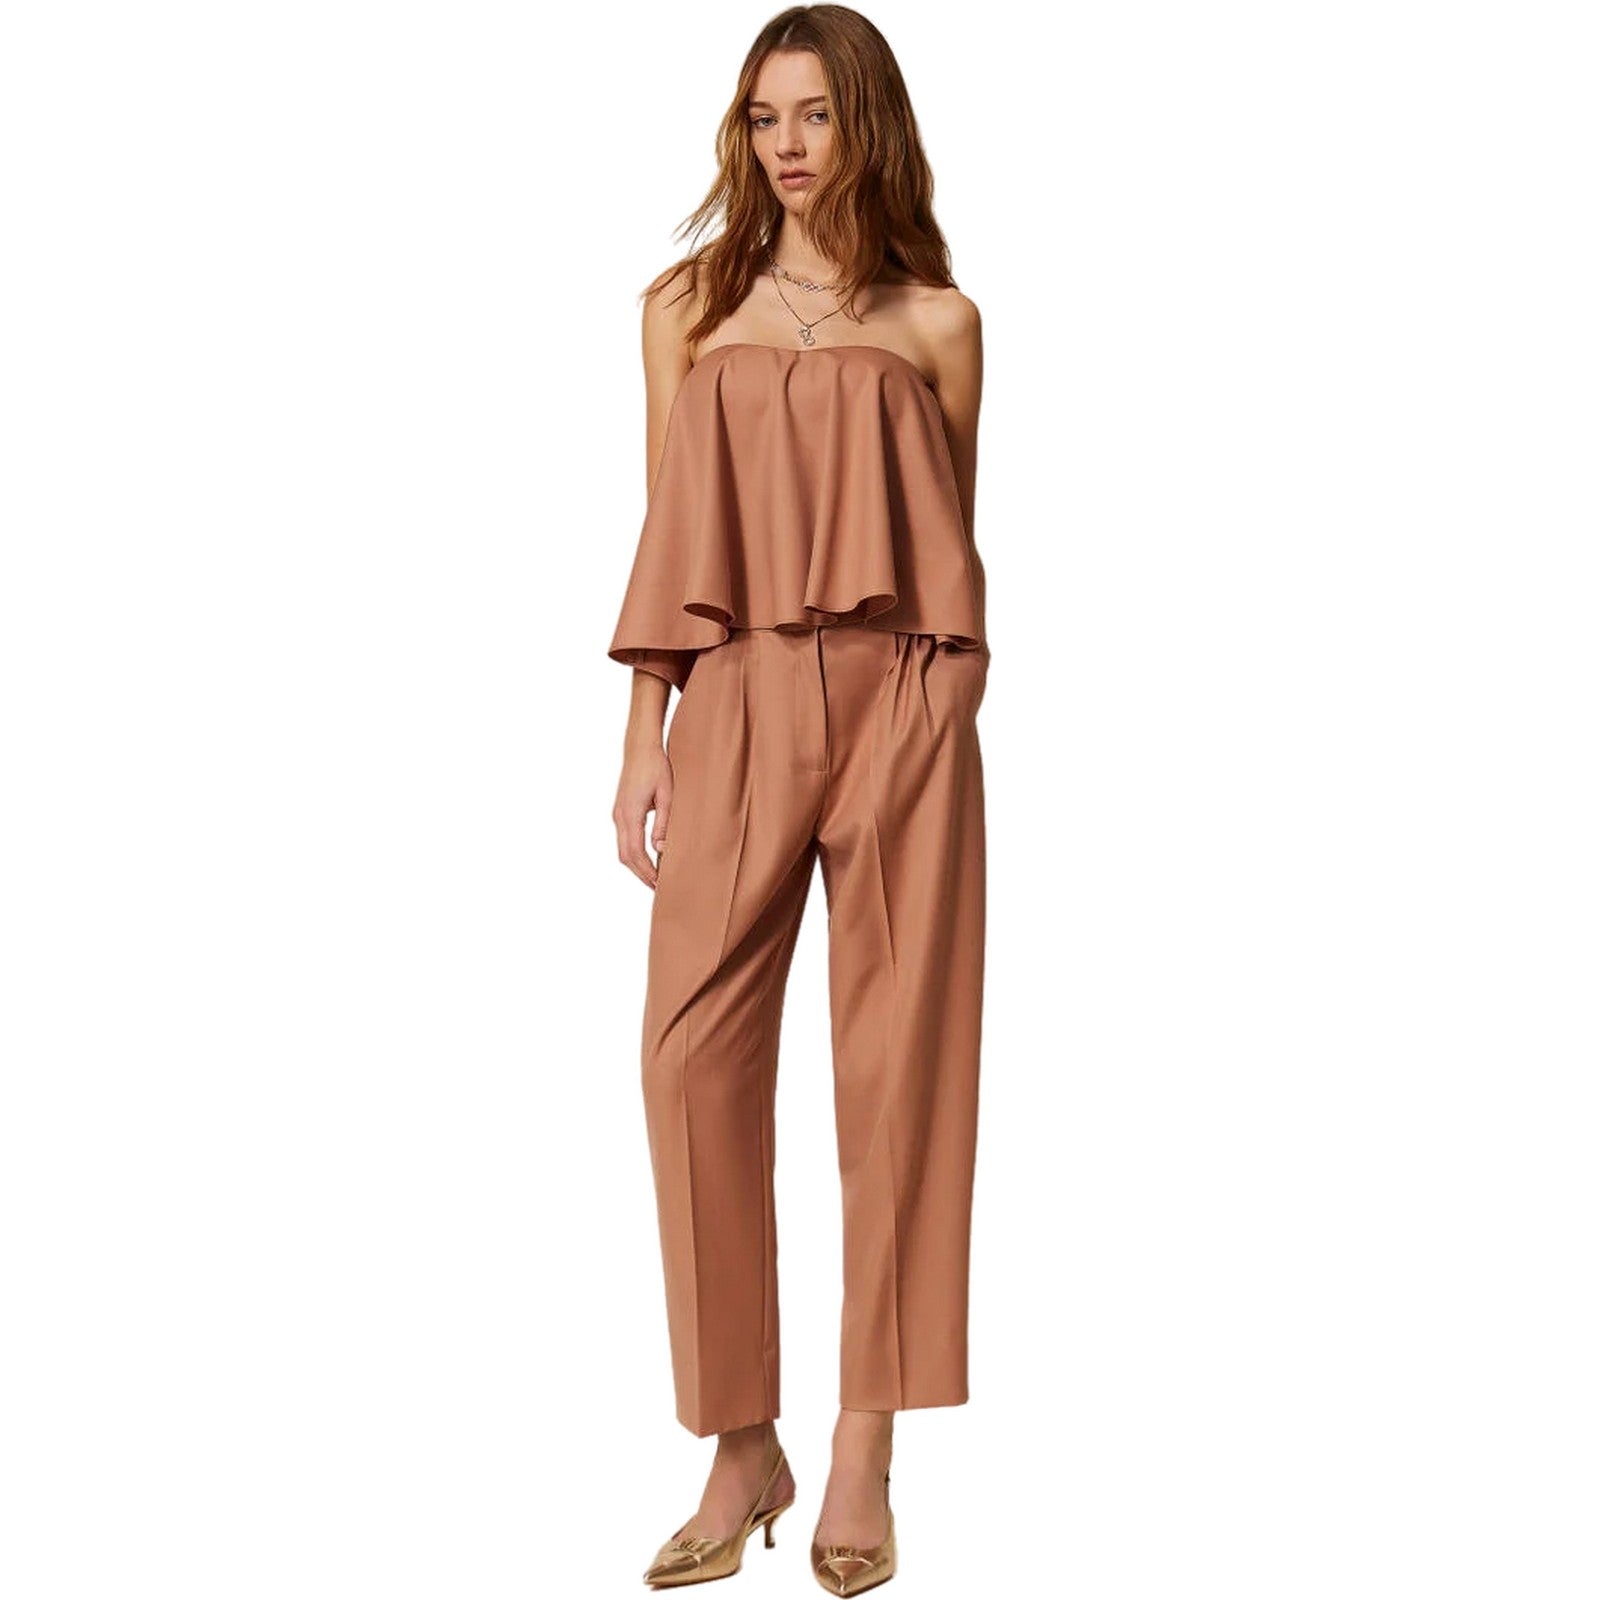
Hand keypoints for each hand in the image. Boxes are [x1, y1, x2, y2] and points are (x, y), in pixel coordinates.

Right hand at [614, 742, 672, 888]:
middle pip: (625, 856)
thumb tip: (660, 848)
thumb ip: (664, 822)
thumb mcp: (667, 795)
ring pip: (623, 849)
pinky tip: (648, 857)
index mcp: (630, 814)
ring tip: (655, 877)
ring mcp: (617, 814)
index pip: (636, 853)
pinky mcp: (620, 811)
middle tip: (658, 888)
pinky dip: (634, 853)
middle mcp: (619, 817)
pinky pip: (624, 839)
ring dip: (637, 865)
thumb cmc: (657, 766)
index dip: (647, 872)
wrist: (640, 746)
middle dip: (641, 874)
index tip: (660, 884)